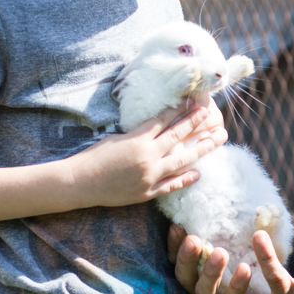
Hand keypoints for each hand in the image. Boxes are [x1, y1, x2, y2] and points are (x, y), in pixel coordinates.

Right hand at [66, 102, 227, 207]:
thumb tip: (156, 128)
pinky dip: (185, 179)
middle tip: (209, 115)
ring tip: (213, 141)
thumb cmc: (94, 157)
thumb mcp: (116, 138)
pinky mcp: (146, 193)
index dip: (178, 109)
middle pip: (176, 137)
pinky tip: (198, 173)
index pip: (163, 119)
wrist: (79, 182)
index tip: (192, 100)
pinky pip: (170, 186)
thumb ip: (138, 135)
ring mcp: (148, 176)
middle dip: (194, 124)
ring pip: (180, 162)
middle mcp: (146, 156)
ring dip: (199, 150)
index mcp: (137, 139)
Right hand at [170, 224, 270, 293]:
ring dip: (210, 272)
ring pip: (204, 292)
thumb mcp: (236, 260)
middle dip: (186, 258)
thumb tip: (234, 208)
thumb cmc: (248, 286)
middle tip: (193, 239)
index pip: (177, 262)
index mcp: (198, 278)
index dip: (173, 246)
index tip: (176, 226)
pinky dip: (237, 285)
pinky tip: (245, 268)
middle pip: (184, 277)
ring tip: (221, 252)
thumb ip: (230, 240)